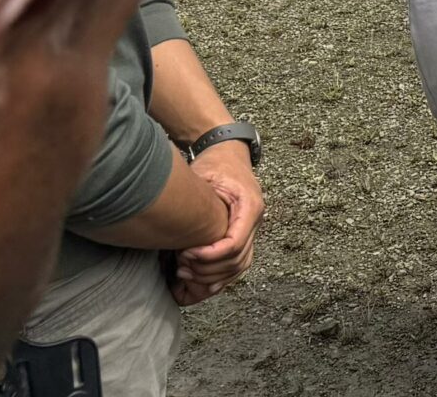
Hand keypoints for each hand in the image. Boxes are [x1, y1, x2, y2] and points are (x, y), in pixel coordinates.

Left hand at [172, 153, 261, 303]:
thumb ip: (200, 202)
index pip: (234, 243)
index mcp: (250, 206)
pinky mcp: (245, 233)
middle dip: (207, 269)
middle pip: (237, 259)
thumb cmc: (216, 163)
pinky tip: (203, 283)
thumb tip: (182, 227)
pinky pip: (239, 262)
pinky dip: (223, 276)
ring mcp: (253, 228)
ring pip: (240, 265)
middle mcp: (256, 220)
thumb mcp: (206, 176)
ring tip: (185, 274)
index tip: (186, 254)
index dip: (209, 255)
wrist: (228, 153)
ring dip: (213, 276)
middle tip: (181, 268)